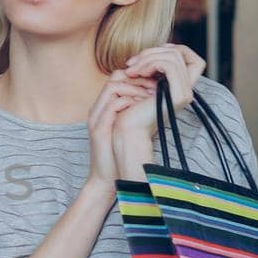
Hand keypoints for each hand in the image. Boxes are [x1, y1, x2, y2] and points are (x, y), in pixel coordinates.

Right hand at [87, 71, 154, 192]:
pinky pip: (114, 105)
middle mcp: (98, 109)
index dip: (141, 77)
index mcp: (105, 108)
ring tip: (151, 98)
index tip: (158, 85)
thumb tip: (160, 98)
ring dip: (137, 90)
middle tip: (157, 88)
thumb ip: (139, 112)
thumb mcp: (131, 129)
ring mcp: (97, 118)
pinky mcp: (99, 129)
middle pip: (116, 77)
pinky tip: (143, 109)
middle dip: (140, 79)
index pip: (120, 77)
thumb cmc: (121, 157)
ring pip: (114, 86)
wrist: (106, 180)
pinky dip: (131, 103)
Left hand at [113, 44, 205, 146]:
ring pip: (174, 57)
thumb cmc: (130, 108)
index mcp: (180, 88)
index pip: (195, 61)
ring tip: (132, 71)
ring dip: (148, 58)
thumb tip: (155, 50)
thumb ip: (153, 69)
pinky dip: (151, 64)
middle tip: (132, 64)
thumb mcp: (143, 84)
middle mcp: (186, 91)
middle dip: (152, 52)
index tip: (156, 53)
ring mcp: (184, 94)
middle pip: (179, 54)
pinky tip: (138, 74)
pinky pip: (169, 66)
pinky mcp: (178, 96)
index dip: (179, 50)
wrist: (127, 130)